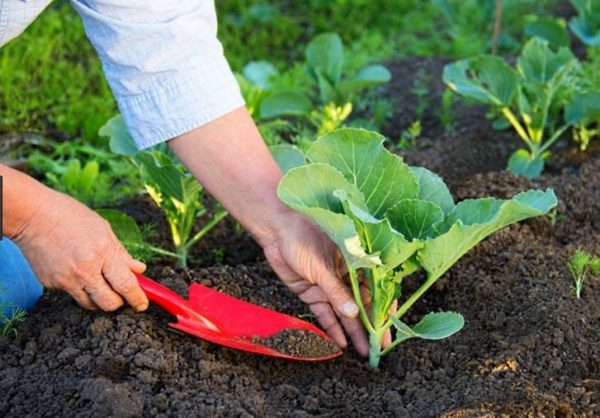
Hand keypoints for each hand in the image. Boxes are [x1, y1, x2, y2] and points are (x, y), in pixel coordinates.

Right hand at [14, 188, 148, 311]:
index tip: (142, 304)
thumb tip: (139, 270)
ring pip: (91, 304)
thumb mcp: (104, 229)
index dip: (137, 298)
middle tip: (121, 294)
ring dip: (99, 298)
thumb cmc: (71, 217)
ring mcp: (67, 279)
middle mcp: (86, 270)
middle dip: (119, 302)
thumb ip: (122, 253)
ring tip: (99, 282)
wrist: (33, 216)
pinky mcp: (52, 284)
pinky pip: (73, 294)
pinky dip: (79, 288)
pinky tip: (75, 270)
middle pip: (110, 303)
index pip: (126, 284)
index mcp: (103, 252)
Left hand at [260, 213, 369, 355]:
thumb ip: (337, 291)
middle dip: (370, 326)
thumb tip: (353, 314)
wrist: (276, 231)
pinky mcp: (312, 293)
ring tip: (363, 351)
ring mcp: (328, 286)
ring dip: (353, 331)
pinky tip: (341, 342)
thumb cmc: (303, 237)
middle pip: (361, 305)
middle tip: (379, 348)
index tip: (389, 327)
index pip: (375, 289)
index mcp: (355, 263)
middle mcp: (345, 277)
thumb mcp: (322, 265)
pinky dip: (332, 327)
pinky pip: (324, 313)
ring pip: (344, 313)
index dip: (383, 309)